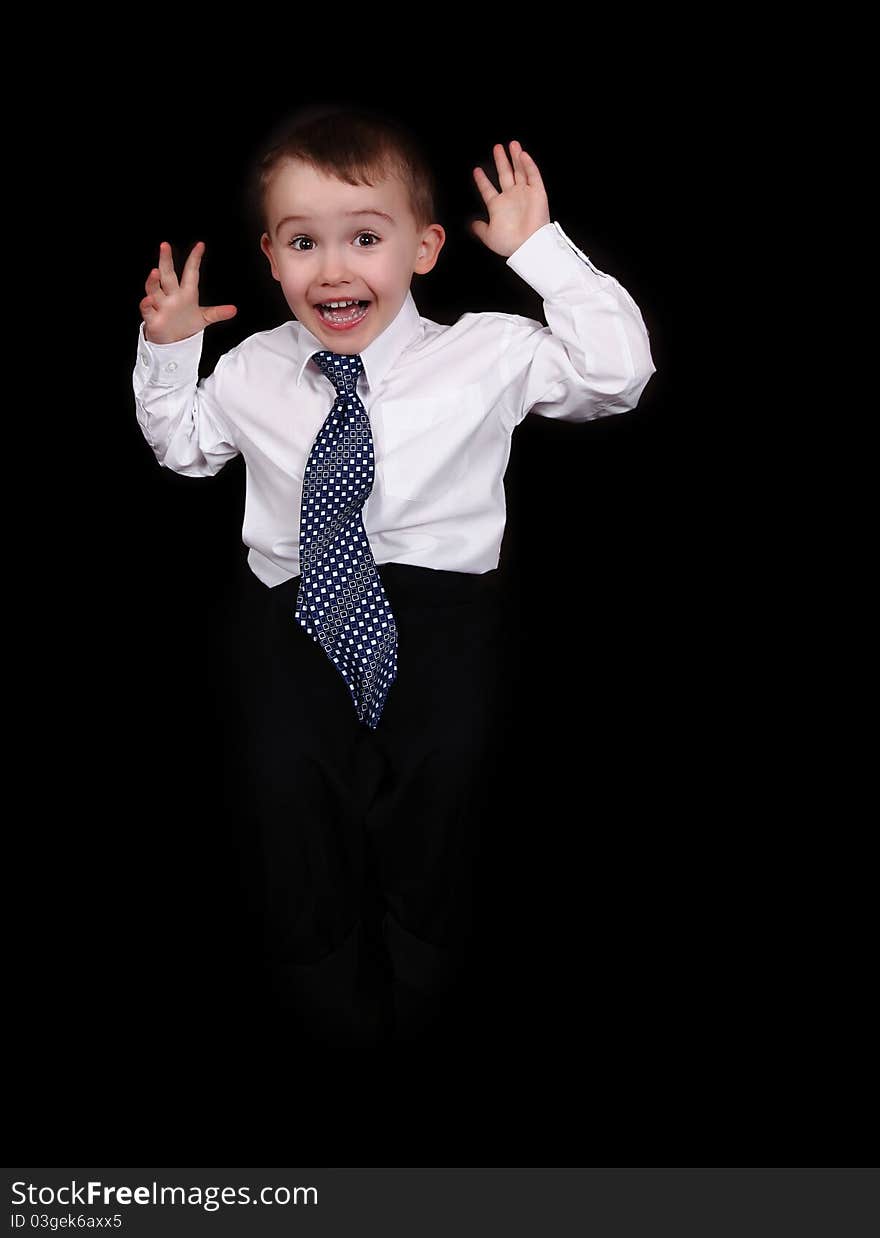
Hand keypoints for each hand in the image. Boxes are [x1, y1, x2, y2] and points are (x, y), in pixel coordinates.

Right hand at [139, 241, 237, 343]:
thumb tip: (234, 310)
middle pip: (168, 275)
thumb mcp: (204, 318)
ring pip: (154, 289)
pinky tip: (149, 299)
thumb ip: (218, 313)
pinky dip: (147, 303)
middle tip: (165, 246)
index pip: (190, 272)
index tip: (200, 246)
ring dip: (153, 281)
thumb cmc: (186, 323)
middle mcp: (171, 295)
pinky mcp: (153, 317)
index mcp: (186, 292)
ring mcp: (161, 304)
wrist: (173, 340)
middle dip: (166, 260)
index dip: (195, 259)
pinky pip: (148, 308)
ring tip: (155, 272)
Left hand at [470, 140, 550, 257]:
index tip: (476, 170)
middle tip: (497, 147)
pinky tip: (523, 155)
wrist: (528, 245)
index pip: (488, 189)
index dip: (482, 180)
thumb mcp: (489, 236)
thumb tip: (472, 225)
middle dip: (501, 161)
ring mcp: (525, 194)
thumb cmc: (509, 243)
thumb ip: (480, 229)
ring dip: (515, 158)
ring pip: (520, 171)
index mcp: (499, 207)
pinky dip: (528, 165)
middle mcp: (512, 198)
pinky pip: (533, 175)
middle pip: (505, 174)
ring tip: (511, 144)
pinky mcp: (537, 193)